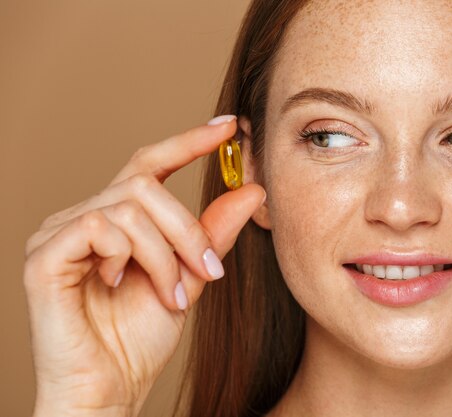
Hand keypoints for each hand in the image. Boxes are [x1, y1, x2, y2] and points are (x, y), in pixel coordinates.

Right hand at [23, 116, 264, 416]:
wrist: (111, 389)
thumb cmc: (142, 338)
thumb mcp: (189, 277)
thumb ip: (212, 233)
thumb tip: (251, 190)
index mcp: (117, 220)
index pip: (151, 164)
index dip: (189, 141)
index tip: (228, 126)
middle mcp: (85, 217)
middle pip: (147, 186)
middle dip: (188, 230)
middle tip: (208, 273)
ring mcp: (60, 233)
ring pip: (130, 207)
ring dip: (165, 253)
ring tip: (172, 295)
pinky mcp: (44, 256)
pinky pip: (98, 226)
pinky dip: (128, 256)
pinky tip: (122, 284)